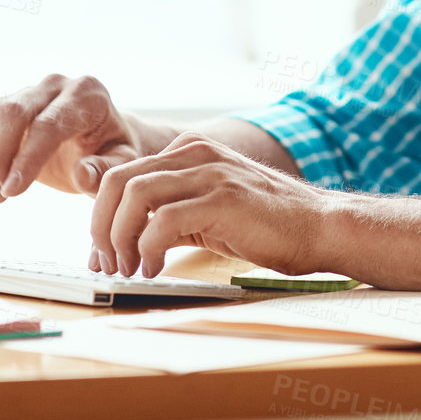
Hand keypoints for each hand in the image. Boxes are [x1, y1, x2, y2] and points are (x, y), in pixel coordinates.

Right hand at [0, 73, 178, 203]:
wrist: (101, 139)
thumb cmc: (112, 151)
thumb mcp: (121, 163)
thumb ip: (105, 169)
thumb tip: (82, 174)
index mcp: (87, 95)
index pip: (49, 123)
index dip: (27, 159)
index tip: (10, 192)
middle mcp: (53, 85)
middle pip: (10, 111)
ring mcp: (25, 92)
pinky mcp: (2, 106)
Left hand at [86, 132, 338, 277]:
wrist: (319, 226)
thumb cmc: (267, 225)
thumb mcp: (207, 214)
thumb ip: (166, 220)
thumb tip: (119, 248)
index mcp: (189, 151)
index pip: (123, 176)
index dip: (102, 218)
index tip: (103, 254)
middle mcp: (195, 152)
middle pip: (118, 181)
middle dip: (101, 227)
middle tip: (108, 263)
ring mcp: (210, 172)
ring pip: (134, 196)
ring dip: (120, 238)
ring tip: (129, 268)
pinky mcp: (222, 198)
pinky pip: (163, 220)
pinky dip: (148, 249)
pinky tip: (154, 268)